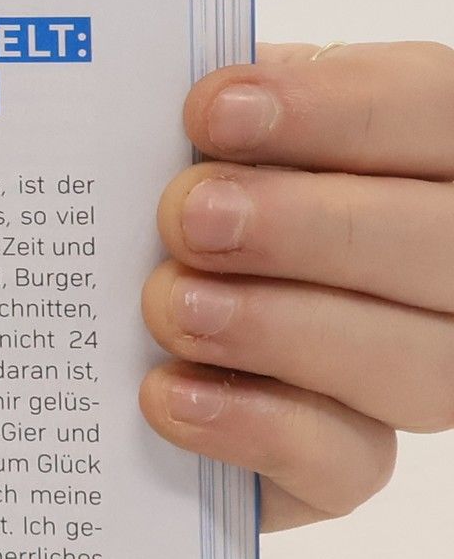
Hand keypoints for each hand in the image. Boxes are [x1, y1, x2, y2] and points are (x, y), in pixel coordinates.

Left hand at [139, 42, 453, 528]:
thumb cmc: (197, 190)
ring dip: (281, 328)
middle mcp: (451, 262)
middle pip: (441, 245)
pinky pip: (344, 462)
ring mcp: (419, 369)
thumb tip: (194, 94)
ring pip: (417, 364)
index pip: (434, 112)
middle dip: (309, 227)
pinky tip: (169, 391)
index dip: (336, 110)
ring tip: (169, 305)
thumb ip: (227, 110)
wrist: (135, 320)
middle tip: (190, 217)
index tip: (213, 112)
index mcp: (430, 150)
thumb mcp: (214, 133)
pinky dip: (253, 426)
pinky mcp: (349, 464)